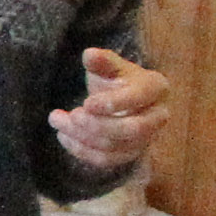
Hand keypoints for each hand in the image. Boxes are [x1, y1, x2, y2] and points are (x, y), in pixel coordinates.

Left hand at [52, 48, 171, 174]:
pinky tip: (63, 136)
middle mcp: (158, 116)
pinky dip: (82, 151)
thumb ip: (102, 61)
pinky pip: (107, 160)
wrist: (119, 99)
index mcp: (156, 87)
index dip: (113, 103)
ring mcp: (146, 139)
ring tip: (57, 120)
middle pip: (132, 129)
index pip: (139, 98)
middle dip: (98, 125)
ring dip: (82, 137)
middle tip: (71, 115)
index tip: (86, 103)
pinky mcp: (130, 154)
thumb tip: (89, 54)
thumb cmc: (116, 79)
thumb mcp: (110, 66)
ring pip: (116, 147)